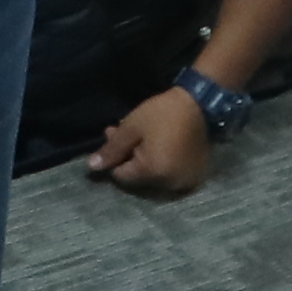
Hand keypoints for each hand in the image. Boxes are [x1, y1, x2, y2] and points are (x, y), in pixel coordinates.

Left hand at [83, 83, 217, 197]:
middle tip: (127, 134)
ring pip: (154, 177)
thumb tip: (92, 168)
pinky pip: (170, 176)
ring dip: (146, 161)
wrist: (199, 105)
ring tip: (144, 140)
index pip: (122, 176)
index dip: (116, 158)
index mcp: (152, 173)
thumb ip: (112, 150)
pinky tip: (161, 147)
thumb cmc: (162, 114)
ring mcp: (184, 183)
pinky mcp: (194, 177)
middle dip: (129, 158)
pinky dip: (163, 164)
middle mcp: (169, 185)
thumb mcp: (132, 127)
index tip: (115, 137)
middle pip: (138, 178)